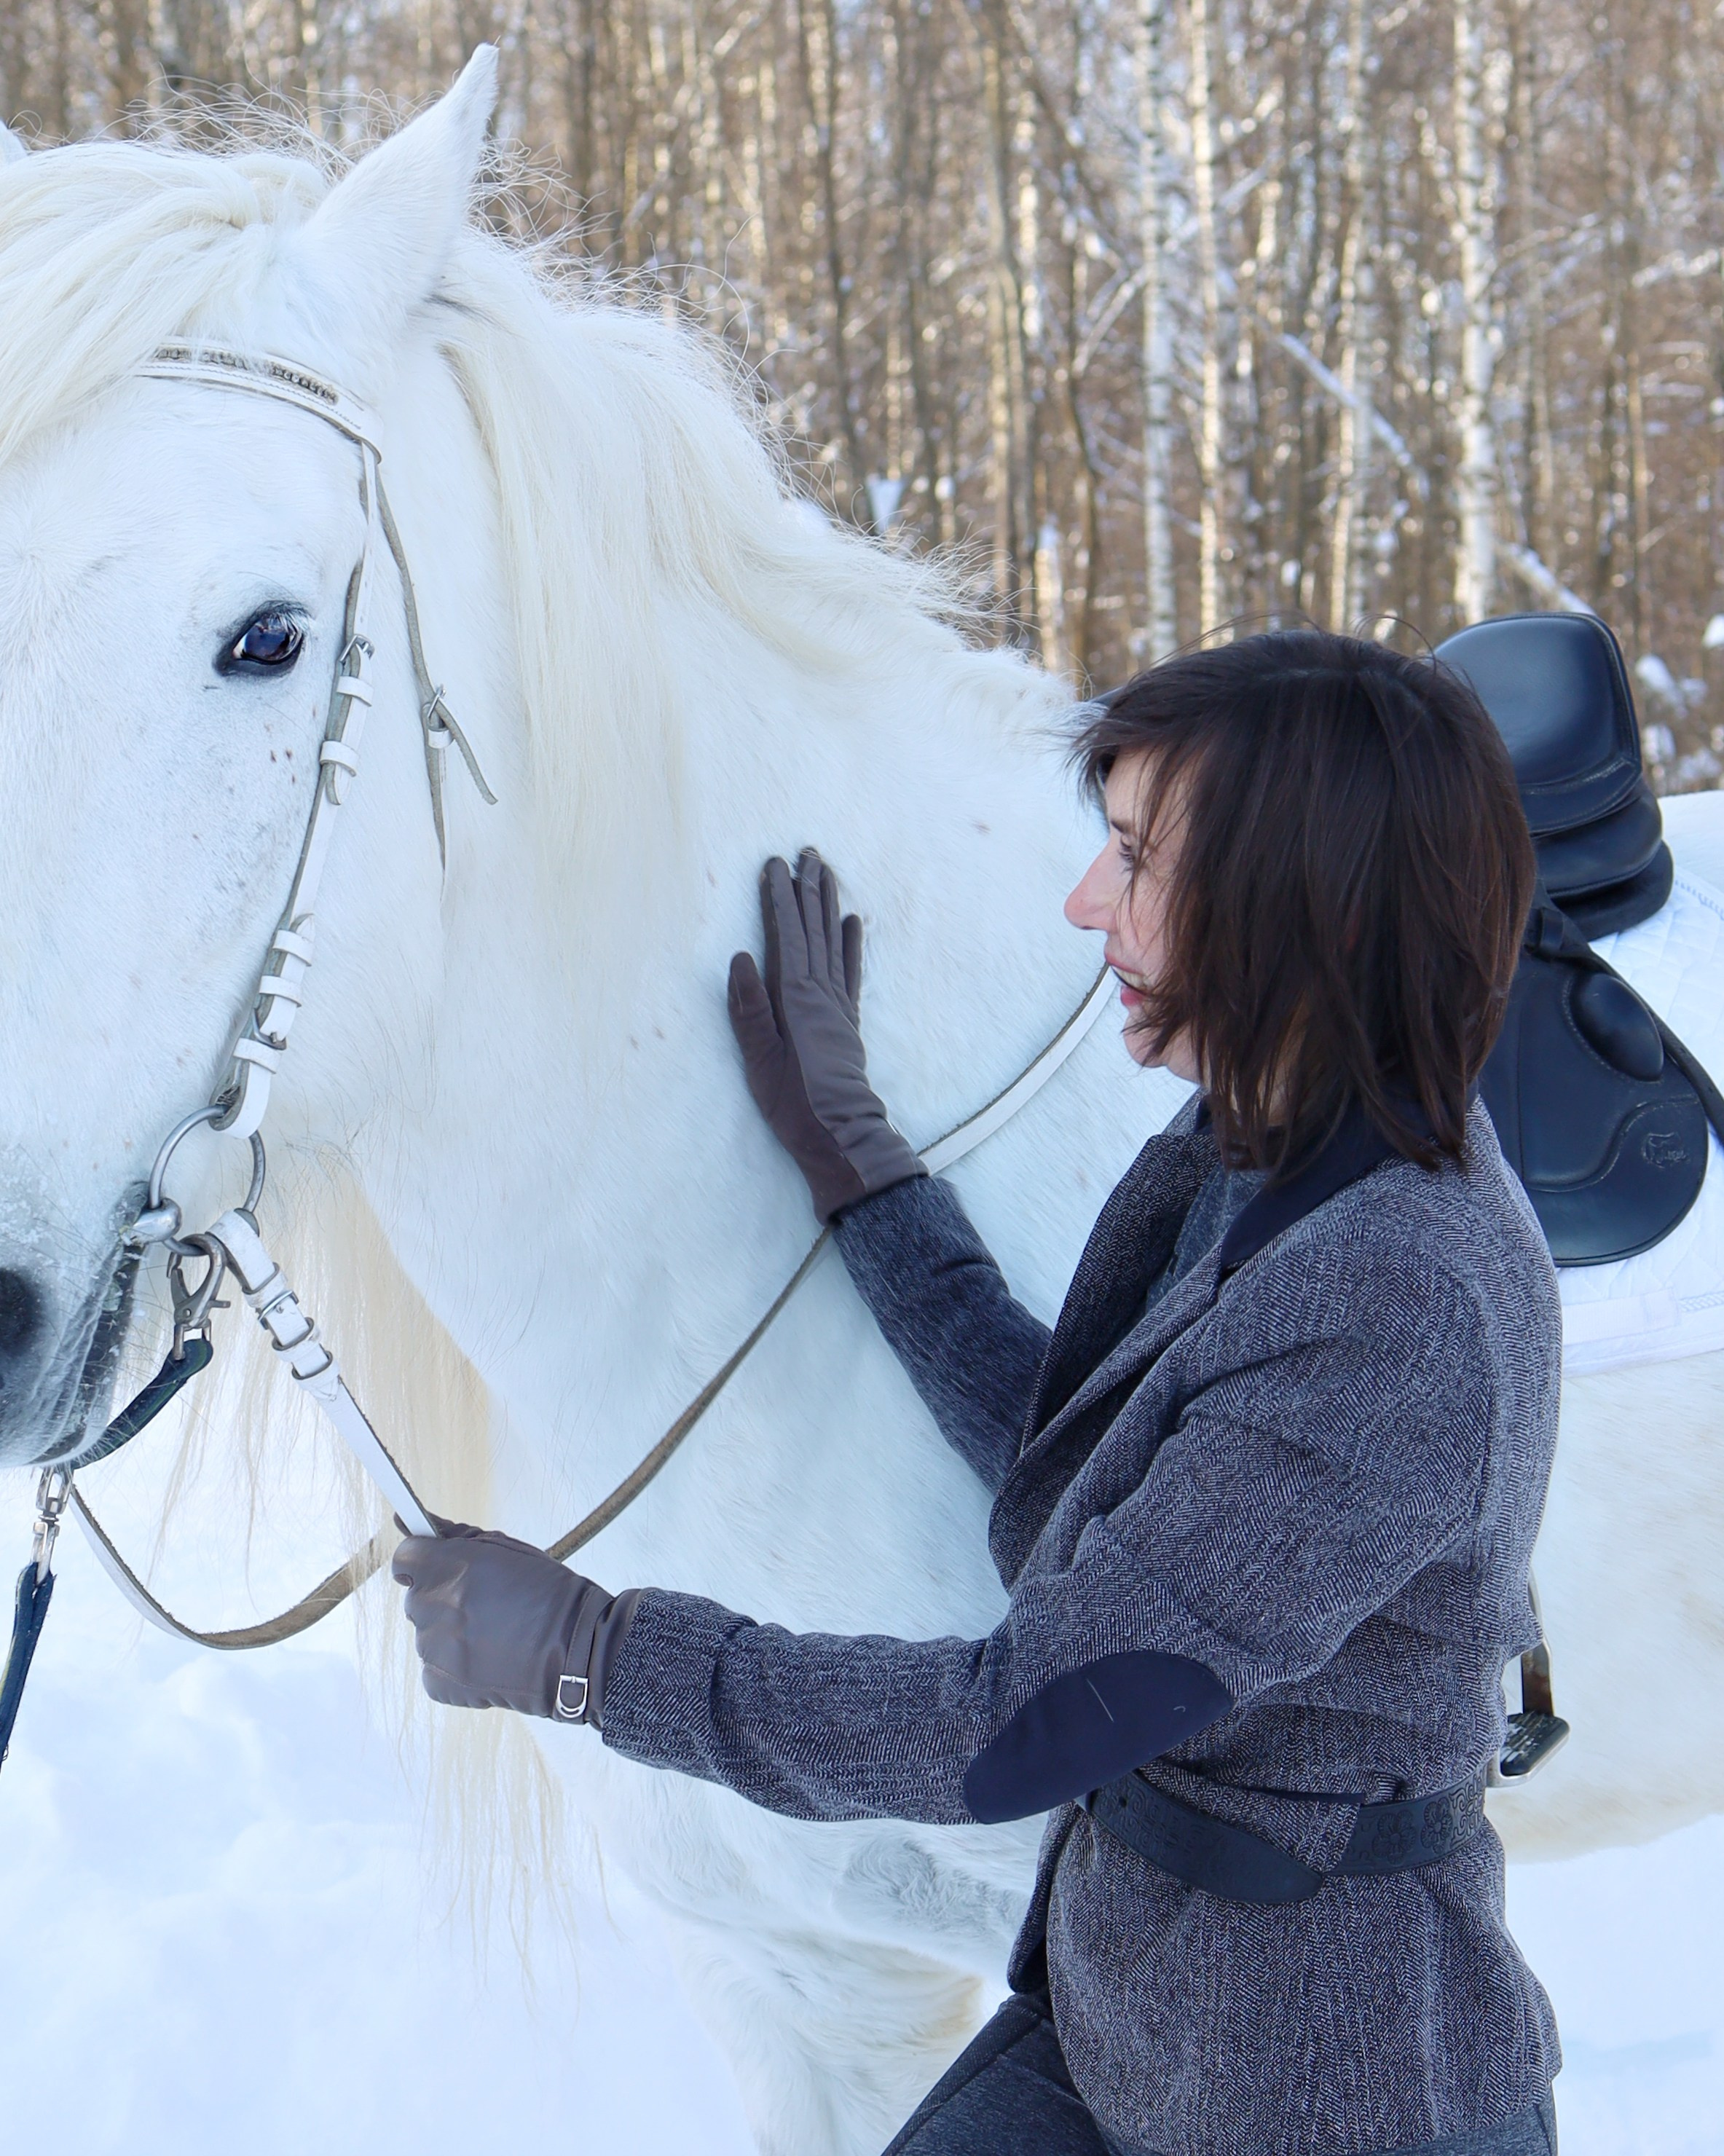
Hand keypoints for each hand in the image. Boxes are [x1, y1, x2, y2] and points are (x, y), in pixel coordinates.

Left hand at [390, 1518, 639, 1724]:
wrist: (578, 1651)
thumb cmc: (549, 1593)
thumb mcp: (506, 1549)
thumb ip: (453, 1534)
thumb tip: (408, 1521)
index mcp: (451, 1567)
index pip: (404, 1558)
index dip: (420, 1561)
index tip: (437, 1566)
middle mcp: (437, 1606)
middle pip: (415, 1597)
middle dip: (440, 1596)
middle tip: (482, 1602)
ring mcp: (436, 1648)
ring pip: (426, 1632)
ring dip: (448, 1630)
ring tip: (492, 1633)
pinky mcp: (440, 1684)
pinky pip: (432, 1668)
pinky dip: (453, 1664)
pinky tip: (487, 1657)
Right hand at [728, 848, 924, 1222]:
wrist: (842, 1135)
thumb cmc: (795, 1104)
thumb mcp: (759, 1060)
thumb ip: (749, 1010)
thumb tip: (741, 957)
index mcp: (796, 998)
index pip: (787, 935)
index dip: (780, 898)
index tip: (774, 865)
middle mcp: (821, 993)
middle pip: (813, 929)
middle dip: (807, 889)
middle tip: (807, 852)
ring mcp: (838, 1005)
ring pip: (832, 942)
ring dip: (828, 905)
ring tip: (826, 872)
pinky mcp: (847, 1020)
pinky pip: (850, 971)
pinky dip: (851, 943)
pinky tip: (852, 921)